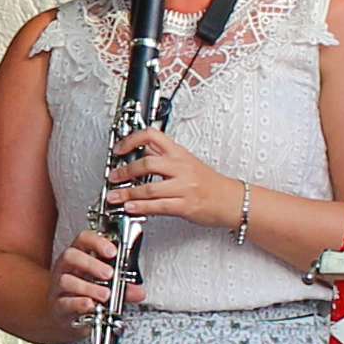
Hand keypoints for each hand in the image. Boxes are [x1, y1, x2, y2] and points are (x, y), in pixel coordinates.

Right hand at [52, 217, 131, 333]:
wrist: (68, 316)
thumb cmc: (86, 294)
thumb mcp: (107, 286)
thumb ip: (123, 288)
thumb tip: (139, 292)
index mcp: (80, 256)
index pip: (84, 239)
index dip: (97, 242)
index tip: (112, 251)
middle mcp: (67, 268)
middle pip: (71, 256)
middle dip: (91, 264)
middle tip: (109, 274)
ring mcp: (60, 287)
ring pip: (67, 280)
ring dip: (88, 287)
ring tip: (105, 295)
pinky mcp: (58, 305)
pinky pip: (64, 302)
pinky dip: (78, 304)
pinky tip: (90, 305)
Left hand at [105, 124, 233, 229]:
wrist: (231, 200)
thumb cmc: (210, 183)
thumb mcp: (187, 162)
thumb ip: (165, 157)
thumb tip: (142, 152)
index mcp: (180, 153)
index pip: (153, 136)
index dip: (131, 140)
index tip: (119, 149)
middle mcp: (181, 167)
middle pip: (147, 164)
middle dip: (125, 171)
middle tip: (113, 177)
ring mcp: (184, 187)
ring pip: (150, 188)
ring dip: (128, 193)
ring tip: (115, 197)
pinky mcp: (186, 205)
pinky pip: (159, 206)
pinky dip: (141, 207)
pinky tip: (131, 207)